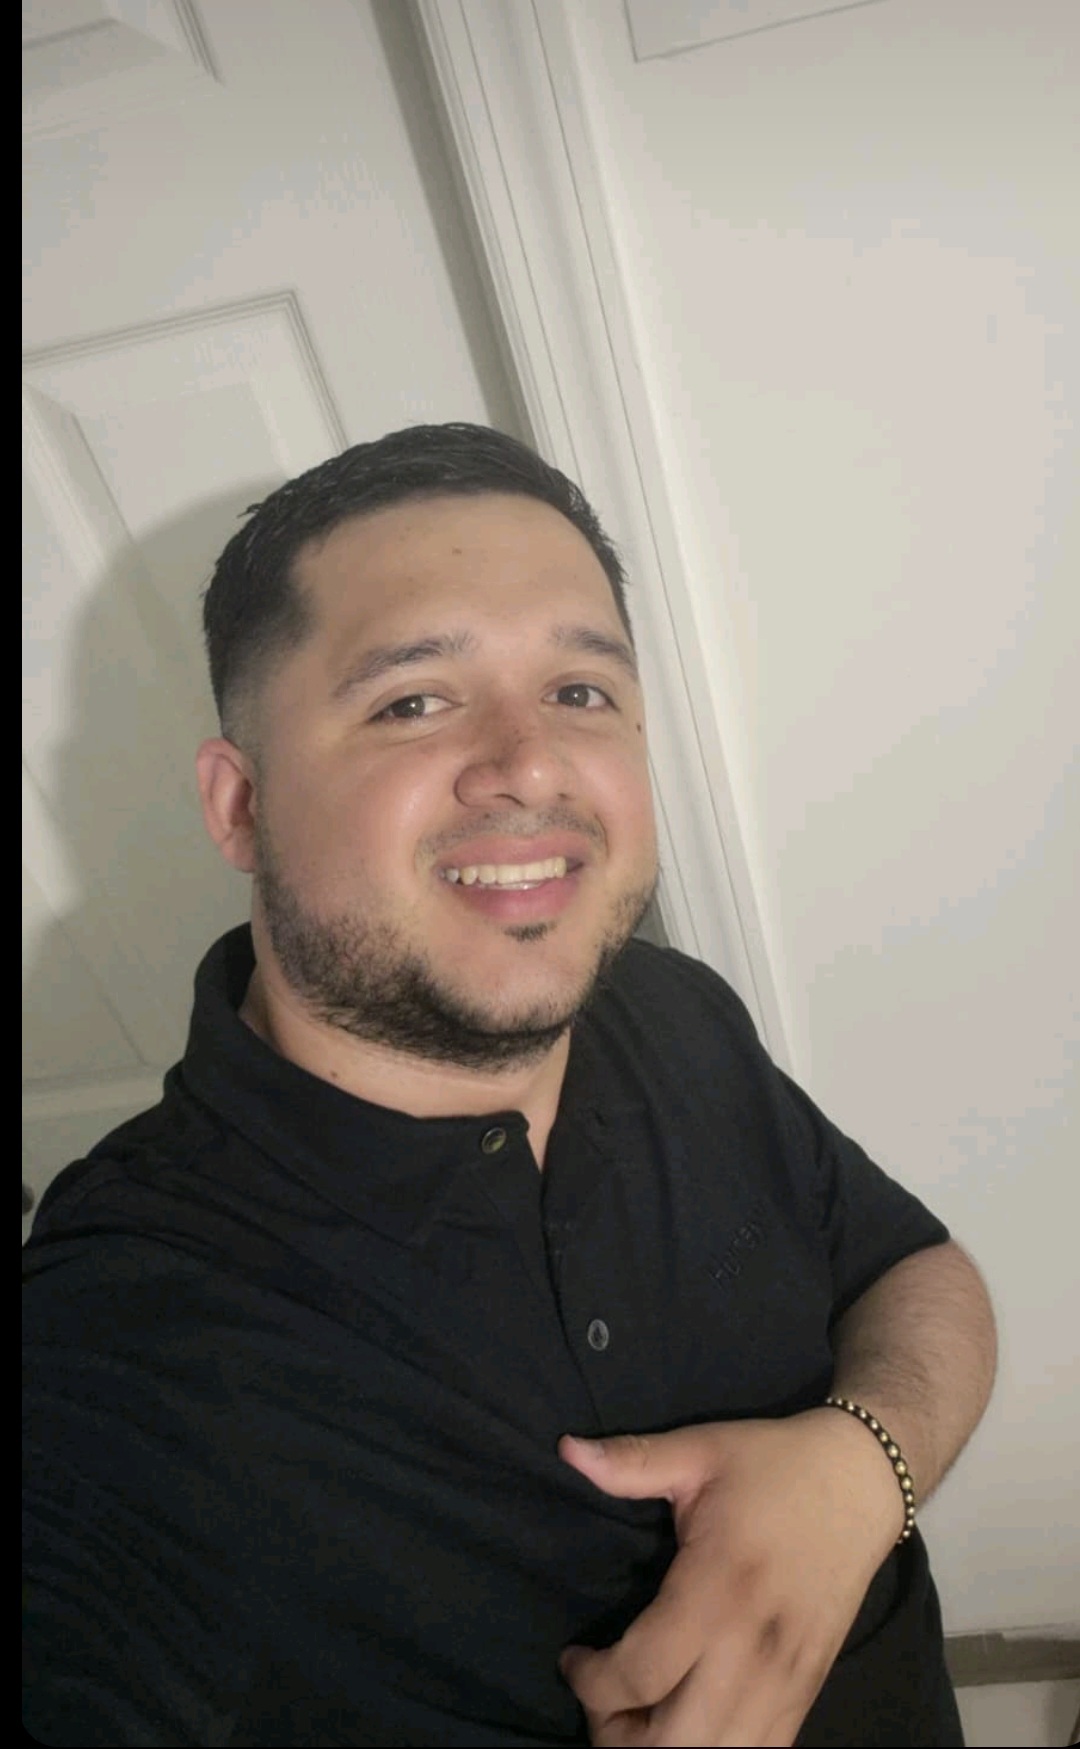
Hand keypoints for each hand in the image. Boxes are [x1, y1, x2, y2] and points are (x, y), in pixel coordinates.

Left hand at [558, 1410, 902, 1747]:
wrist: (862, 1482)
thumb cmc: (774, 1464)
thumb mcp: (700, 1450)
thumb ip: (633, 1460)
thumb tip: (566, 1450)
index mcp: (717, 1588)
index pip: (639, 1672)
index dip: (589, 1682)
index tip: (573, 1658)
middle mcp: (752, 1650)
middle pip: (671, 1743)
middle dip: (617, 1734)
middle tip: (601, 1696)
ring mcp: (786, 1681)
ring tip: (642, 1712)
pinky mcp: (808, 1693)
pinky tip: (690, 1720)